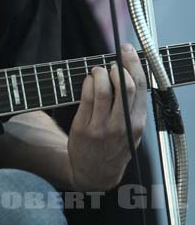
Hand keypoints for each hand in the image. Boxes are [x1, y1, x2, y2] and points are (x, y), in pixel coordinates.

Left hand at [67, 43, 146, 190]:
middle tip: (112, 64)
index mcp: (137, 124)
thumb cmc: (114, 145)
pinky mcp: (83, 127)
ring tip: (98, 71)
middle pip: (125, 86)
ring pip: (103, 89)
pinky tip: (88, 81)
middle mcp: (122, 126)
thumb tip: (128, 69)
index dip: (133, 64)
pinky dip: (88, 83)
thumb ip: (132, 105)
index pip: (140, 88)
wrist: (94, 173)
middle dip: (118, 67)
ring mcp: (102, 127)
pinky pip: (86, 97)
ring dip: (100, 73)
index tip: (127, 51)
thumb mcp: (132, 130)